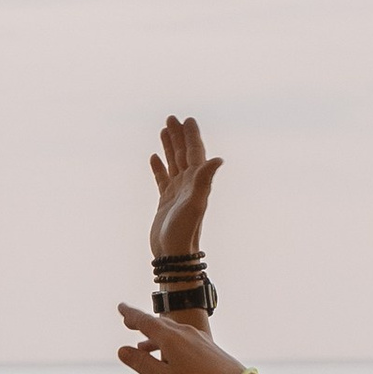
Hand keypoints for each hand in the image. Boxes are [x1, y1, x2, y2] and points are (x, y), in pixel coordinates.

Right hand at [115, 302, 236, 373]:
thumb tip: (121, 350)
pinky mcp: (206, 346)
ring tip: (143, 347)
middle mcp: (183, 332)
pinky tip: (169, 356)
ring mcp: (196, 337)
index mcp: (170, 337)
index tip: (121, 307)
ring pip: (170, 333)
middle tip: (128, 322)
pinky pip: (181, 339)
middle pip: (158, 324)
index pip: (144, 321)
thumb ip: (142, 363)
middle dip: (142, 324)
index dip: (130, 314)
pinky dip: (169, 343)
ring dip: (154, 337)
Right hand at [148, 114, 222, 267]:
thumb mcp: (195, 203)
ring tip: (163, 130)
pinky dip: (158, 166)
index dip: (192, 136)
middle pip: (183, 154)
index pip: (195, 153)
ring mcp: (176, 192)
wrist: (173, 255)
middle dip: (179, 136)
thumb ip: (205, 180)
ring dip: (169, 147)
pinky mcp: (165, 201)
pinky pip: (162, 178)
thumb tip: (218, 159)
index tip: (187, 119)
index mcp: (197, 182)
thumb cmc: (185, 231)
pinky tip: (154, 157)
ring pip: (173, 163)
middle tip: (172, 118)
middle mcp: (188, 185)